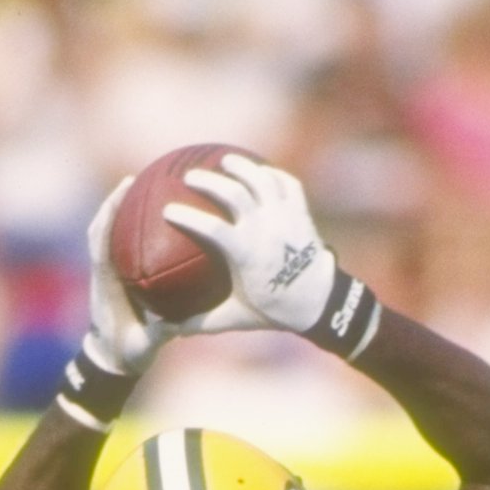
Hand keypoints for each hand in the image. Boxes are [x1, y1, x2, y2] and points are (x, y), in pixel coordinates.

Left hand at [84, 177, 166, 374]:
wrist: (109, 363)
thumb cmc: (126, 354)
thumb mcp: (144, 345)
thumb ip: (157, 333)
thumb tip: (176, 322)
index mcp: (106, 282)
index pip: (102, 240)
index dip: (110, 213)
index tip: (124, 188)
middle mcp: (102, 273)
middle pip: (100, 228)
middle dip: (114, 202)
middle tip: (133, 179)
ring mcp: (105, 275)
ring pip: (106, 235)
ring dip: (119, 212)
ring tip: (139, 190)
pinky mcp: (112, 279)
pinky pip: (117, 248)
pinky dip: (127, 230)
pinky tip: (151, 222)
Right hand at [166, 154, 334, 335]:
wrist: (321, 302)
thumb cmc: (275, 309)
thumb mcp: (237, 318)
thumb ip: (202, 322)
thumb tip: (170, 329)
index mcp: (247, 253)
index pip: (212, 227)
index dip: (188, 217)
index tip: (168, 210)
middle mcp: (266, 228)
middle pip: (234, 192)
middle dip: (208, 180)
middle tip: (190, 176)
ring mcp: (285, 216)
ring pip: (261, 179)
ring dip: (241, 166)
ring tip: (225, 160)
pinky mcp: (301, 211)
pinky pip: (286, 182)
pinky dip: (272, 173)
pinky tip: (260, 170)